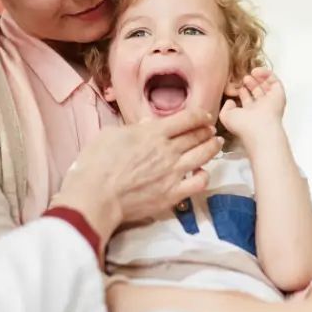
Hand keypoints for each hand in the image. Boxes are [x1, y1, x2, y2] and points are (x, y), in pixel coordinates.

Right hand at [52, 108, 218, 240]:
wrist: (96, 196)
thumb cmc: (96, 163)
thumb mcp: (110, 134)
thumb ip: (133, 128)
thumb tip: (149, 123)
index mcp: (153, 133)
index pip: (186, 119)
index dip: (200, 115)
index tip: (204, 116)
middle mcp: (168, 150)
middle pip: (197, 135)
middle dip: (207, 130)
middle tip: (210, 130)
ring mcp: (173, 173)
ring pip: (203, 155)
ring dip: (212, 147)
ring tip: (215, 144)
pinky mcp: (173, 194)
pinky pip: (199, 183)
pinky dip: (205, 176)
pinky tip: (202, 173)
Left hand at [219, 68, 286, 150]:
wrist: (260, 128)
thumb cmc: (243, 125)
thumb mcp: (226, 116)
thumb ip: (226, 108)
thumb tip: (230, 101)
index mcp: (250, 115)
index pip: (248, 101)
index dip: (243, 92)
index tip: (237, 86)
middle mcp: (261, 108)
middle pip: (258, 93)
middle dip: (252, 84)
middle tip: (245, 78)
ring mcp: (271, 102)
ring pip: (267, 87)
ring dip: (260, 78)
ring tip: (252, 72)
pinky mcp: (279, 95)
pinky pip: (275, 82)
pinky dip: (267, 74)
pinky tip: (257, 72)